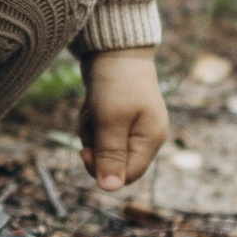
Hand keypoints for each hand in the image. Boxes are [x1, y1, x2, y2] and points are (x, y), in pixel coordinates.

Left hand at [79, 47, 167, 190]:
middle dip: (95, 147)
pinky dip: (90, 122)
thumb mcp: (110, 121)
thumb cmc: (116, 83)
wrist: (113, 47)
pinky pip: (99, 132)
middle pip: (113, 162)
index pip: (128, 175)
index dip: (103, 170)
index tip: (85, 152)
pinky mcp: (118, 116)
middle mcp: (145, 136)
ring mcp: (132, 126)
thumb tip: (110, 189)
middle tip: (89, 123)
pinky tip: (90, 104)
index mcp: (151, 139)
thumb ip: (111, 155)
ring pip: (102, 147)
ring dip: (89, 131)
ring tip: (91, 108)